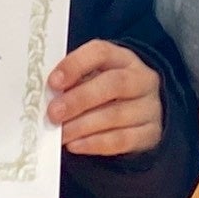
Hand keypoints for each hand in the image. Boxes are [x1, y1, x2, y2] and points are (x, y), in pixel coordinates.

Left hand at [45, 40, 161, 155]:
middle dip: (79, 99)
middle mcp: (142, 79)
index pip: (101, 52)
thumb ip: (75, 82)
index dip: (76, 65)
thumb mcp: (95, 78)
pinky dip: (94, 143)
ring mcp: (149, 107)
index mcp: (124, 58)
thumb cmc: (109, 92)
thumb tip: (48, 95)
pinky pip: (121, 140)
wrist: (142, 114)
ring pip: (115, 115)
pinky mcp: (150, 133)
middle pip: (113, 84)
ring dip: (82, 126)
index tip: (53, 82)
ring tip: (60, 134)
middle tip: (53, 113)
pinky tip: (75, 145)